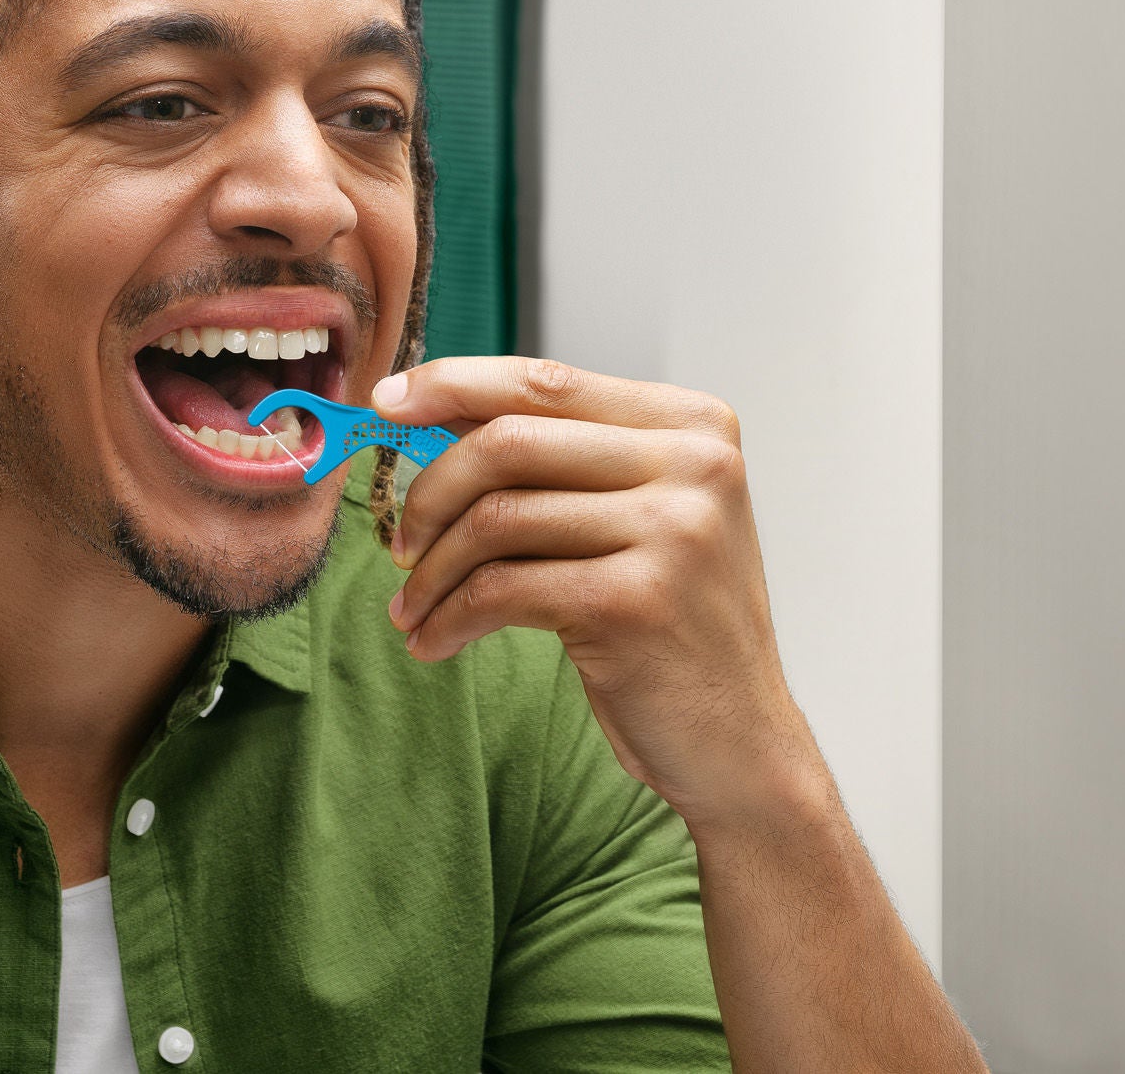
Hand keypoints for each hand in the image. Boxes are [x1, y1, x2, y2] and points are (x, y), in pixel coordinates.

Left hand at [374, 356, 825, 833]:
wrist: (737, 743)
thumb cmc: (672, 625)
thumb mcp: (635, 518)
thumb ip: (558, 459)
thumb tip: (436, 410)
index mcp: (692, 425)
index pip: (545, 382)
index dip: (452, 384)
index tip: (387, 401)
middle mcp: (693, 465)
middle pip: (508, 442)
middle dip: (430, 492)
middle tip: (401, 544)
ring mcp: (670, 531)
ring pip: (495, 519)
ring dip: (434, 571)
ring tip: (414, 607)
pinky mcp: (633, 601)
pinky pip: (501, 590)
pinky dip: (450, 617)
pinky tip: (435, 641)